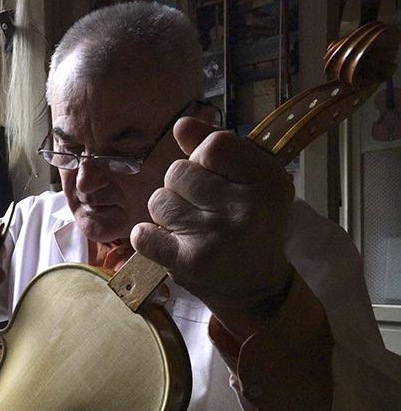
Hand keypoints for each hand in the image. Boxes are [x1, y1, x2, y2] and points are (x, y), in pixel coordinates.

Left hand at [131, 117, 294, 337]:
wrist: (254, 286)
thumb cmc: (249, 224)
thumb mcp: (249, 181)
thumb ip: (216, 148)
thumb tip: (181, 124)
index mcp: (267, 181)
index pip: (214, 145)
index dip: (202, 157)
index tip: (211, 175)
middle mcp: (243, 207)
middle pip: (178, 171)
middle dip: (181, 187)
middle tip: (200, 207)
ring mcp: (214, 236)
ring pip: (158, 200)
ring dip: (166, 212)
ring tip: (188, 226)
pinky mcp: (187, 262)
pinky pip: (143, 234)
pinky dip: (147, 237)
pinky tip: (166, 241)